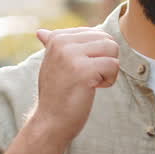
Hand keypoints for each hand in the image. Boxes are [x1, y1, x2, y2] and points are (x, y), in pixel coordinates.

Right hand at [32, 27, 120, 143]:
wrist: (51, 121)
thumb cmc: (56, 94)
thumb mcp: (51, 64)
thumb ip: (52, 46)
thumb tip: (41, 32)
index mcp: (57, 37)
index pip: (96, 33)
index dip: (96, 55)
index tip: (79, 70)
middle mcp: (62, 42)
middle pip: (107, 39)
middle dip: (105, 60)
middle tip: (87, 78)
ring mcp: (71, 55)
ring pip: (112, 49)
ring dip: (108, 70)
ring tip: (91, 82)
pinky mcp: (83, 70)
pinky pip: (113, 65)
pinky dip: (109, 80)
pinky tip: (93, 88)